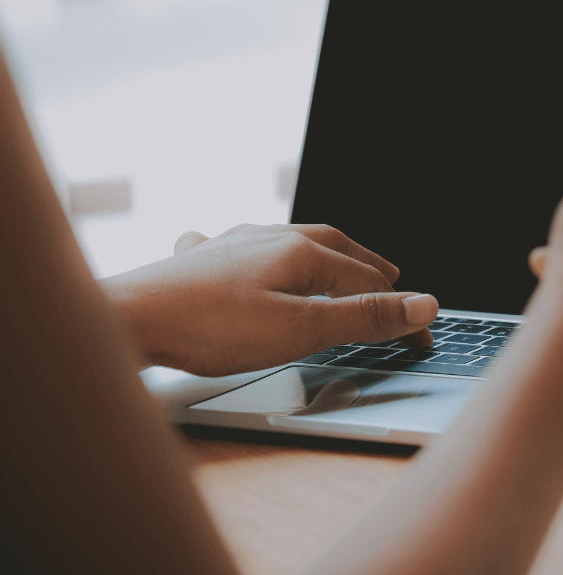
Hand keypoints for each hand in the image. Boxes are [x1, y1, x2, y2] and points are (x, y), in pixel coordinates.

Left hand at [101, 224, 436, 376]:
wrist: (126, 317)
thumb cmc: (209, 327)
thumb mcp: (301, 330)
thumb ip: (363, 318)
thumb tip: (423, 304)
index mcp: (303, 252)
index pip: (372, 281)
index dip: (402, 312)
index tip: (420, 339)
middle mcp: (272, 236)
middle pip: (338, 248)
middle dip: (370, 269)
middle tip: (393, 289)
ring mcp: (235, 243)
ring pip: (294, 243)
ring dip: (325, 256)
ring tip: (339, 267)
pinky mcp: (204, 258)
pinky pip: (244, 247)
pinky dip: (262, 253)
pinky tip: (243, 251)